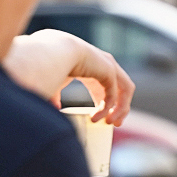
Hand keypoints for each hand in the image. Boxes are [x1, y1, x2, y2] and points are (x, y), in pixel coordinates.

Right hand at [5, 30, 135, 125]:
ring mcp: (110, 67)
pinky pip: (113, 94)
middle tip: (114, 123)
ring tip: (110, 123)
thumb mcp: (55, 82)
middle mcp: (106, 65)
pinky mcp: (109, 71)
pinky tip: (95, 116)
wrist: (52, 53)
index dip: (109, 103)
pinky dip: (107, 108)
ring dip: (121, 109)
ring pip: (125, 90)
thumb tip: (54, 108)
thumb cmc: (50, 65)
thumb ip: (56, 94)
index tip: (103, 119)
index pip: (109, 85)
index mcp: (95, 67)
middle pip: (122, 88)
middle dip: (122, 107)